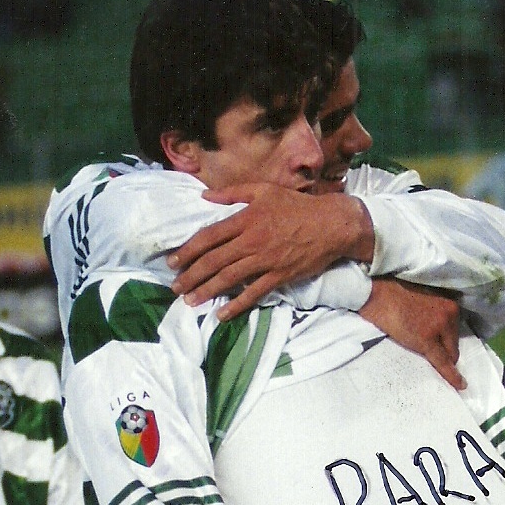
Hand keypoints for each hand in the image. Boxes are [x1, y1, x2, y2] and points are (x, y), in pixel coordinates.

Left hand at [168, 184, 372, 317]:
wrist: (331, 224)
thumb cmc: (297, 206)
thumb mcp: (264, 190)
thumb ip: (233, 193)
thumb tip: (205, 197)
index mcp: (246, 218)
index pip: (209, 236)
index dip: (188, 250)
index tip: (173, 262)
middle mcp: (252, 240)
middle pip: (214, 260)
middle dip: (191, 275)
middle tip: (175, 287)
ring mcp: (265, 260)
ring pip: (229, 278)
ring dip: (207, 291)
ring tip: (190, 301)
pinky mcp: (279, 276)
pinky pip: (254, 293)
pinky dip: (237, 304)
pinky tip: (222, 314)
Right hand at [359, 277, 464, 390]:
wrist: (377, 294)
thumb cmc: (394, 295)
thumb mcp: (424, 300)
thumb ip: (435, 312)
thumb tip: (437, 332)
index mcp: (450, 303)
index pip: (455, 331)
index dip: (447, 341)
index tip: (443, 348)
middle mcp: (450, 314)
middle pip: (453, 343)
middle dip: (444, 350)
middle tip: (426, 351)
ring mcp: (439, 327)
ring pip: (449, 354)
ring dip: (440, 357)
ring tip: (419, 353)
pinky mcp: (427, 340)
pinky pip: (443, 362)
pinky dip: (451, 375)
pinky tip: (460, 385)